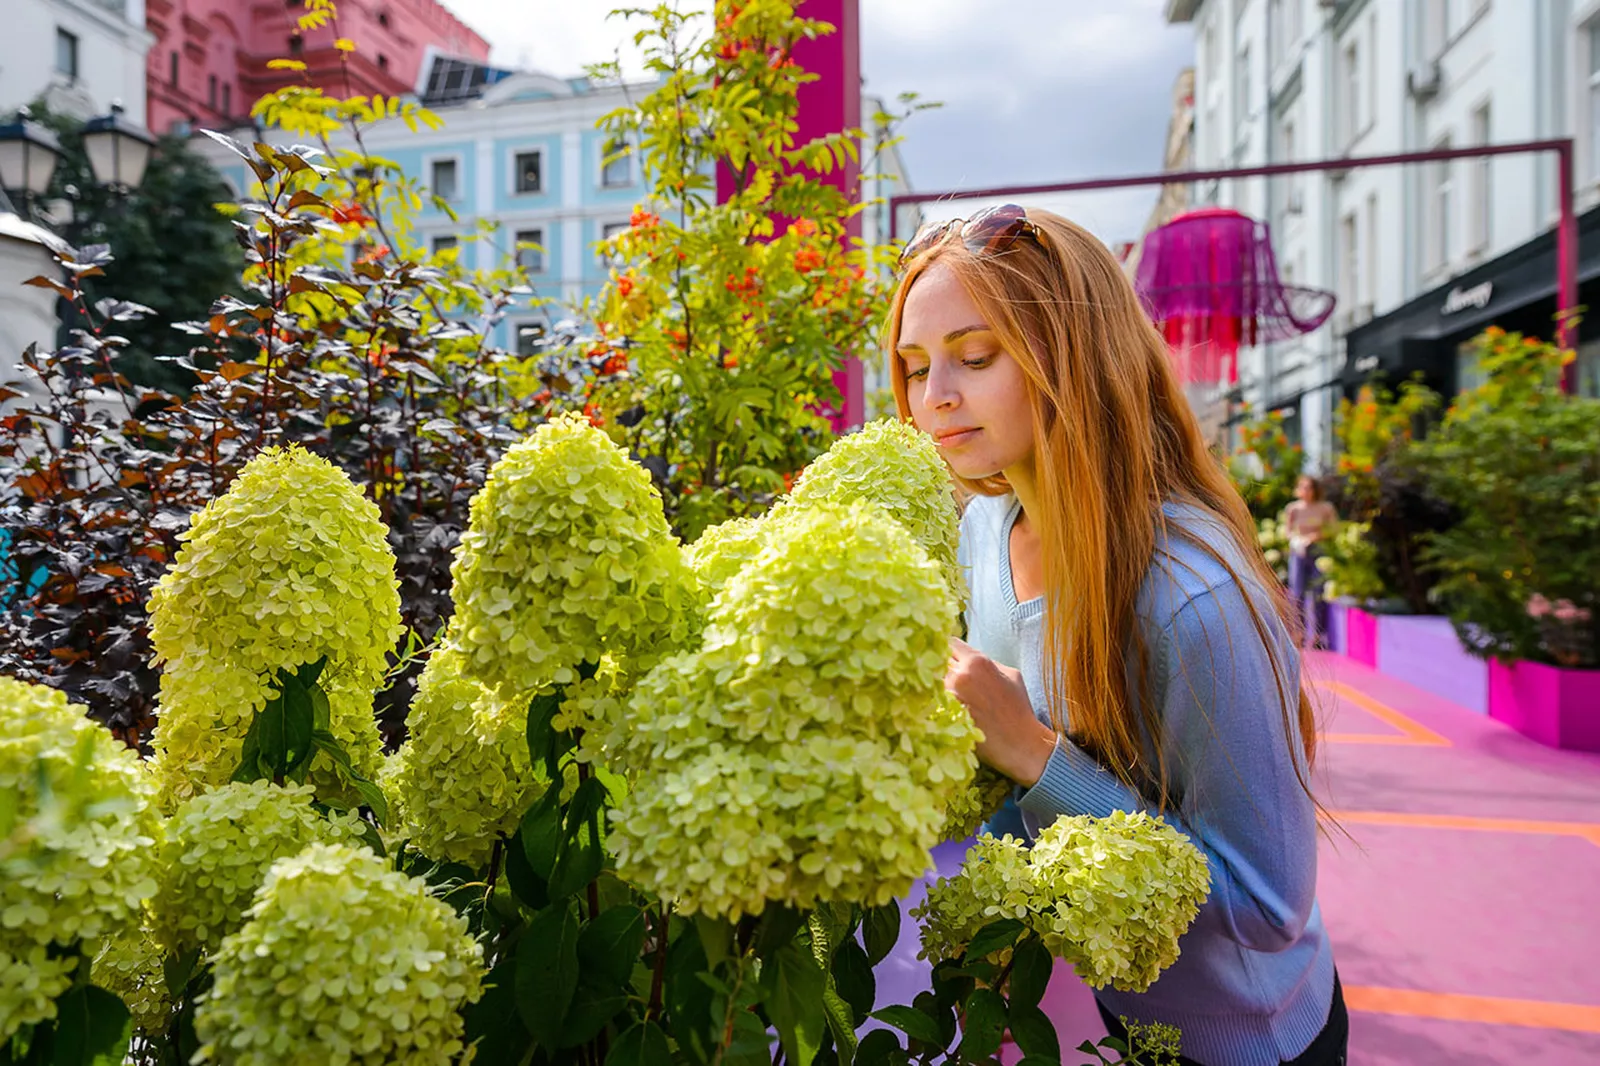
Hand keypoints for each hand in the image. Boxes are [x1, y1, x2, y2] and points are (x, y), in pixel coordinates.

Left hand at [944, 637, 1058, 786]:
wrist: (1019, 743)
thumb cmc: (1018, 708)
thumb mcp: (1011, 675)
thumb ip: (988, 662)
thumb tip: (969, 658)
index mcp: (978, 661)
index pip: (950, 644)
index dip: (950, 651)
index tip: (951, 658)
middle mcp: (961, 675)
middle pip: (938, 661)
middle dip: (941, 666)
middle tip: (944, 675)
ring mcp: (950, 695)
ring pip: (932, 681)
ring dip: (936, 684)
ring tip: (943, 693)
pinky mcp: (944, 714)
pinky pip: (932, 701)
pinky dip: (935, 701)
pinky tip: (942, 707)